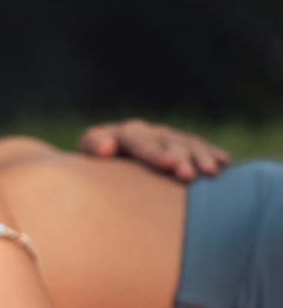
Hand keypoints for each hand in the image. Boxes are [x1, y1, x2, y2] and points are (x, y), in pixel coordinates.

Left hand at [77, 118, 228, 180]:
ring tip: (211, 172)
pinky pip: (200, 147)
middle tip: (188, 175)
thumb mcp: (85, 158)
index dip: (153, 152)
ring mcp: (164, 137)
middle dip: (180, 157)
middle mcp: (145, 132)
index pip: (137, 140)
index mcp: (119, 134)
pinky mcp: (180, 145)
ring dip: (200, 156)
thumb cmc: (91, 169)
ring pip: (186, 143)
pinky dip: (211, 154)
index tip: (168, 164)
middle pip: (166, 141)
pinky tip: (223, 163)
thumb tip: (106, 147)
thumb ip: (93, 148)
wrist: (101, 165)